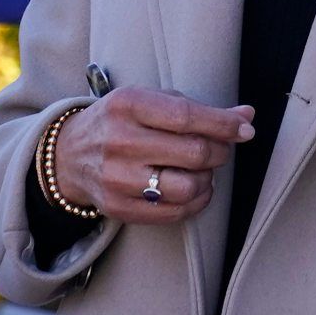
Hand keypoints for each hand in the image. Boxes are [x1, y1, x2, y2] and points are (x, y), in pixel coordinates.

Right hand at [52, 87, 254, 224]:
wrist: (69, 155)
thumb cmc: (121, 121)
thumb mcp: (150, 101)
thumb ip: (197, 108)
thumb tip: (246, 116)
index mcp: (128, 104)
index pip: (187, 116)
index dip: (223, 125)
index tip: (245, 130)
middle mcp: (120, 141)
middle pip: (193, 152)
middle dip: (219, 151)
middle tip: (220, 149)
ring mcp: (117, 177)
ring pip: (187, 187)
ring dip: (207, 179)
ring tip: (203, 170)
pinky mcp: (118, 207)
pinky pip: (174, 213)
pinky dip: (196, 202)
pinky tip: (195, 189)